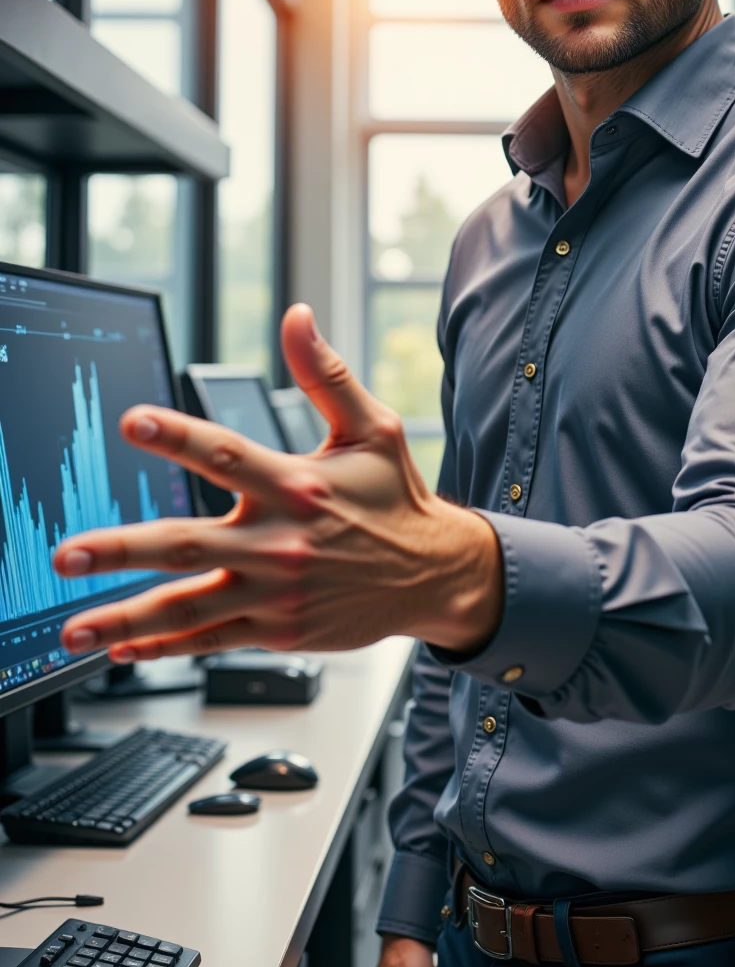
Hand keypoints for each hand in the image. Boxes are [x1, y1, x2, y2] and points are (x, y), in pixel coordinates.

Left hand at [53, 305, 503, 663]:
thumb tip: (296, 316)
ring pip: (188, 607)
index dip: (178, 436)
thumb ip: (325, 374)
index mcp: (297, 486)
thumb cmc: (396, 497)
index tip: (131, 422)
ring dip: (124, 618)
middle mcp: (281, 543)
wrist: (435, 574)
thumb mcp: (372, 428)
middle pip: (187, 546)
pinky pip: (210, 641)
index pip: (227, 454)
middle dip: (120, 549)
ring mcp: (276, 593)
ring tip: (73, 630)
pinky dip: (164, 646)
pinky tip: (124, 649)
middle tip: (66, 554)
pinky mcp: (279, 630)